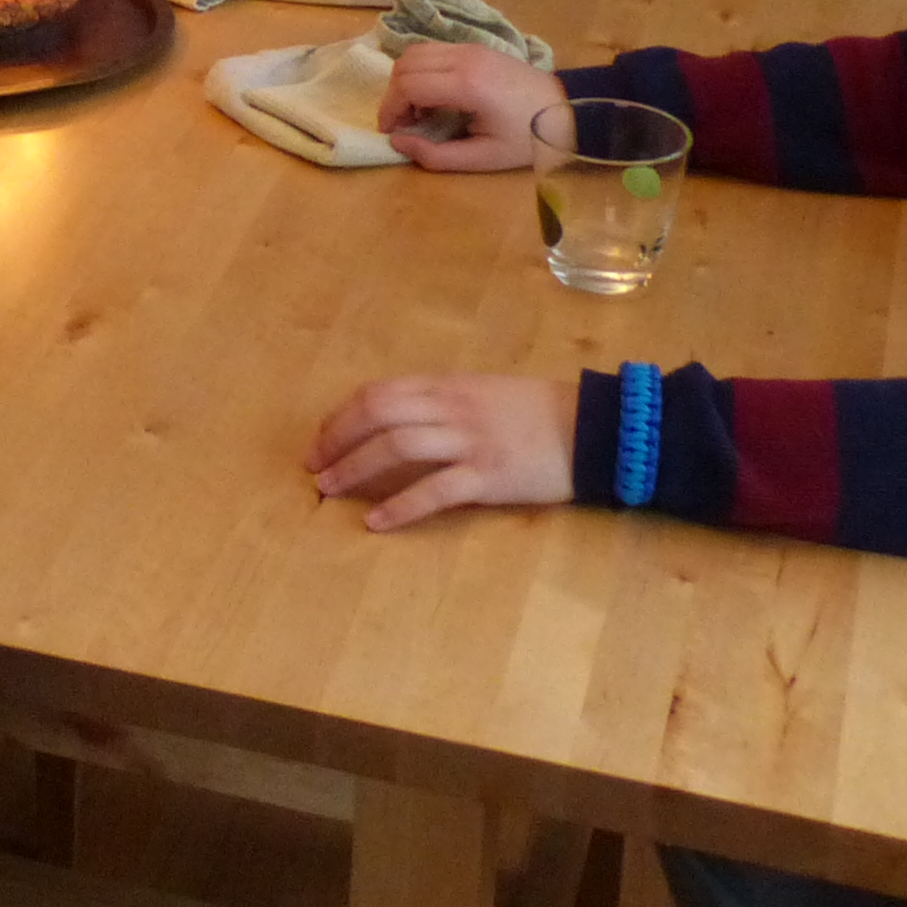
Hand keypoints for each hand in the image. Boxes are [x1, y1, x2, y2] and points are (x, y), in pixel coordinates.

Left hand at [306, 375, 575, 530]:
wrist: (592, 429)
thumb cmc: (535, 412)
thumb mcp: (482, 392)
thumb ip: (441, 401)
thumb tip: (397, 418)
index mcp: (447, 385)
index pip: (379, 392)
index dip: (342, 415)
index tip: (321, 438)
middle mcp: (452, 407)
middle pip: (377, 414)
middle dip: (337, 440)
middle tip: (314, 467)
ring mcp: (469, 440)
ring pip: (397, 446)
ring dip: (355, 468)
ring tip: (329, 490)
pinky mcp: (488, 476)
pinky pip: (434, 490)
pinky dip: (400, 506)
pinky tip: (376, 522)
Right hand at [379, 42, 567, 171]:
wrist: (567, 112)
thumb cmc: (526, 140)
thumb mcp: (482, 158)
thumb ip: (436, 155)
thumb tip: (397, 142)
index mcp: (467, 84)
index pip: (407, 85)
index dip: (390, 110)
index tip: (390, 133)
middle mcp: (464, 57)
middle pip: (405, 64)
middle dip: (393, 96)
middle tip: (402, 125)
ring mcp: (470, 47)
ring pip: (415, 52)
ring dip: (405, 81)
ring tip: (417, 111)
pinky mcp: (475, 47)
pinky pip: (432, 51)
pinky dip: (421, 71)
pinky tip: (434, 97)